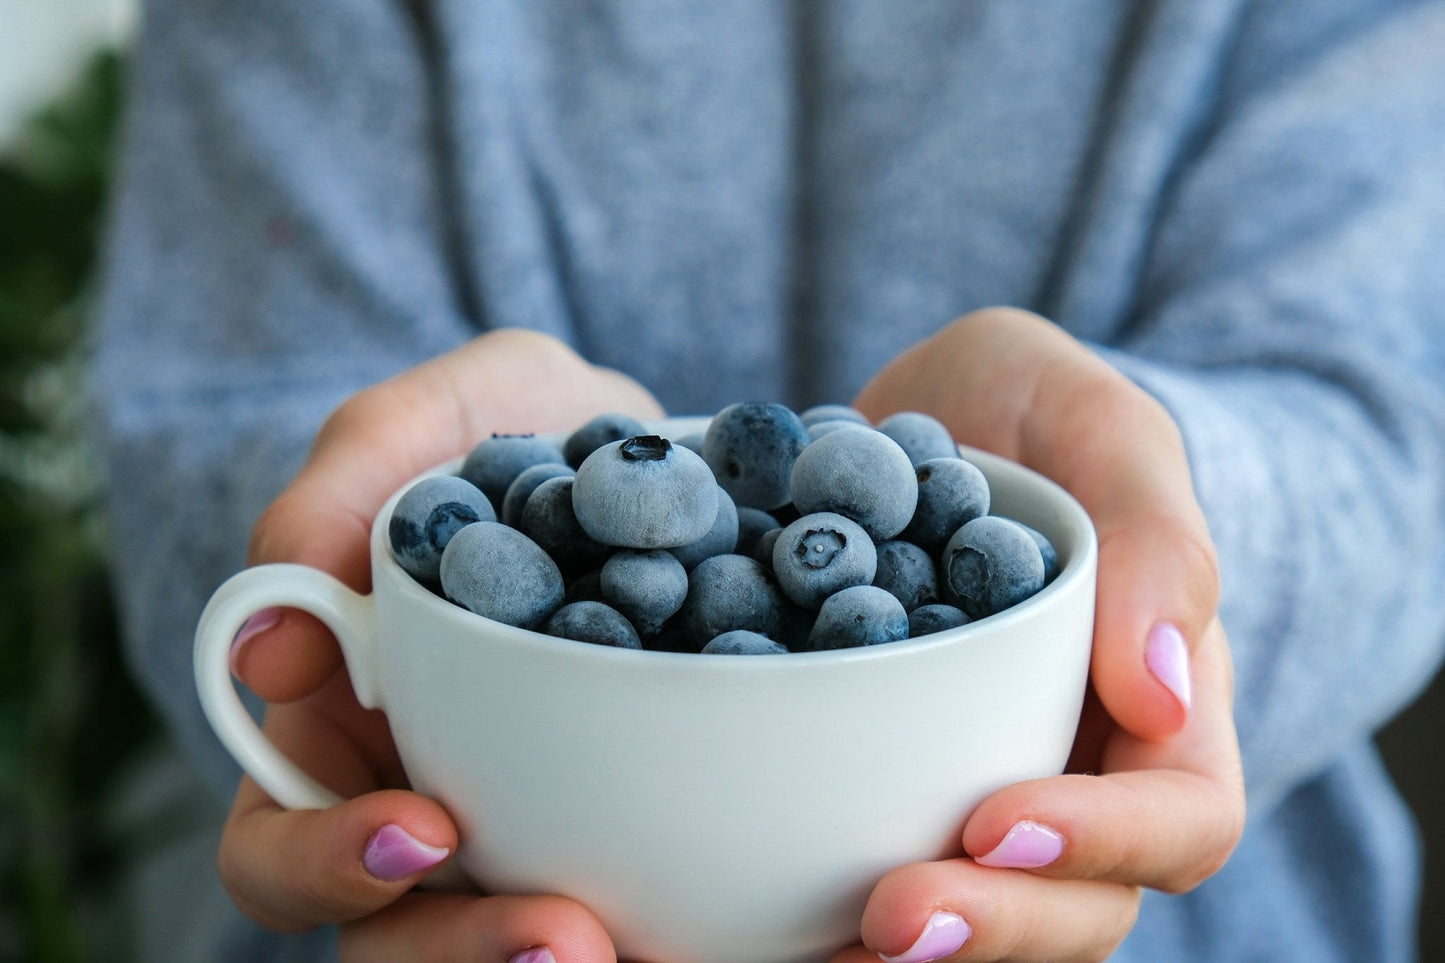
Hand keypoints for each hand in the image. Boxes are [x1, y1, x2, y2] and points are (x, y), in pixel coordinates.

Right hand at [220, 329, 662, 961]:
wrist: (661, 456)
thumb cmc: (516, 431)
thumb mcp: (435, 418)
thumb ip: (349, 479)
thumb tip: (273, 616)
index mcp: (341, 734)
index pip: (282, 850)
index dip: (328, 865)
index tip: (424, 826)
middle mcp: (426, 801)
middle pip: (401, 939)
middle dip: (467, 951)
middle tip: (565, 940)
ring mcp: (537, 823)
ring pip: (522, 942)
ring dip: (560, 956)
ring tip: (642, 947)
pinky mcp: (640, 825)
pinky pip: (650, 900)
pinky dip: (685, 925)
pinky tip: (750, 923)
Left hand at [837, 308, 1244, 961]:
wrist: (927, 422)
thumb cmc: (1037, 411)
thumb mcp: (1100, 426)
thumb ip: (1154, 536)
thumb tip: (1159, 696)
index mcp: (1161, 705)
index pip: (1179, 820)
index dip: (1103, 845)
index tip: (995, 824)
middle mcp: (1079, 769)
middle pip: (1079, 904)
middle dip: (996, 927)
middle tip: (890, 917)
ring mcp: (981, 784)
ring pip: (982, 910)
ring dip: (914, 945)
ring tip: (823, 947)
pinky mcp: (888, 782)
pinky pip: (872, 867)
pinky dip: (825, 915)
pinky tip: (758, 919)